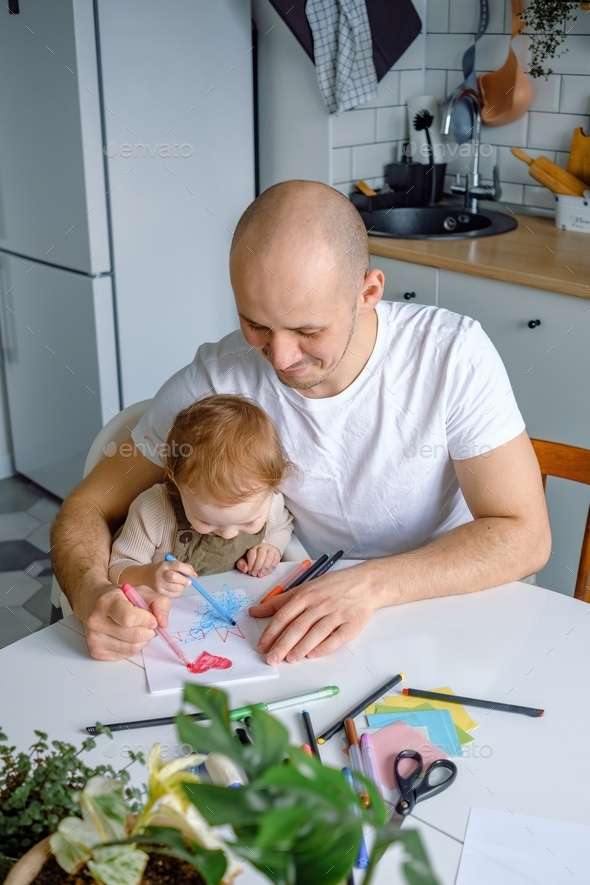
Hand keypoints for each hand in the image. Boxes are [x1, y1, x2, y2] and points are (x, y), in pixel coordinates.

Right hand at [84, 583, 171, 660]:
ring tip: (138, 628)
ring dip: (143, 640)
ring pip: (132, 648)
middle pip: (134, 636)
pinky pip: (125, 655)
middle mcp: (96, 621)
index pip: (129, 618)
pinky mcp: (96, 652)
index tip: (151, 616)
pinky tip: (128, 636)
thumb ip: (158, 602)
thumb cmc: (119, 597)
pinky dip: (133, 647)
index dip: (147, 619)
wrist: (93, 602)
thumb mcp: (140, 591)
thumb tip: (163, 623)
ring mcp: (94, 638)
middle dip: (149, 631)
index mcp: (106, 602)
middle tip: (149, 624)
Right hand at [120, 561, 195, 596]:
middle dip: (184, 580)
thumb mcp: (171, 564)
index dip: (188, 570)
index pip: (178, 566)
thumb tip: (194, 575)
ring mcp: (159, 583)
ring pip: (174, 588)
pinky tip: (175, 589)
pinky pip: (172, 594)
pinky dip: (177, 592)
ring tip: (180, 585)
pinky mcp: (159, 591)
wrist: (146, 575)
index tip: (192, 574)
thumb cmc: (163, 569)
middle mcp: (161, 573)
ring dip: (181, 587)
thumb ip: (184, 567)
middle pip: (174, 577)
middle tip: (188, 582)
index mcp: (165, 564)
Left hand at [236, 543, 280, 576]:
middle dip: (258, 566)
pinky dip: (271, 568)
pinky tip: (266, 573)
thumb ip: (242, 564)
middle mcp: (263, 547)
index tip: (249, 571)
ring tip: (261, 575)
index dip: (251, 563)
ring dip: (265, 568)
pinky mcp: (277, 554)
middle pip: (261, 555)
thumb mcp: (245, 560)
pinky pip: (276, 561)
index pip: (252, 554)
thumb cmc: (253, 558)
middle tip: (255, 574)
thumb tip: (245, 569)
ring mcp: (271, 550)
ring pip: (269, 557)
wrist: (265, 553)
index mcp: (253, 547)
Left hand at [248, 563, 379, 663]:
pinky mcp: (352, 623)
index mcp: (306, 594)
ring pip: (316, 632)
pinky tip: (314, 655)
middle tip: (271, 658)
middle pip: (298, 626)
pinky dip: (325, 647)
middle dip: (283, 644)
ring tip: (290, 659)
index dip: (271, 631)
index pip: (284, 615)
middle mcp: (320, 603)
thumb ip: (279, 602)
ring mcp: (337, 613)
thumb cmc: (332, 586)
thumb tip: (254, 611)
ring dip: (302, 647)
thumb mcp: (305, 588)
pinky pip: (337, 638)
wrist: (365, 582)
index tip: (262, 645)